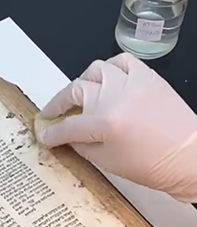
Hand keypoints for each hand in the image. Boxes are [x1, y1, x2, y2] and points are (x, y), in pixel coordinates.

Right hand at [34, 53, 196, 201]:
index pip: (67, 126)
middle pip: (75, 92)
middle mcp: (116, 96)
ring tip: (78, 96)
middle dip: (58, 105)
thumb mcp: (106, 162)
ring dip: (81, 83)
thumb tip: (65, 137)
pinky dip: (109, 69)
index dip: (51, 133)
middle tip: (53, 115)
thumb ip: (81, 145)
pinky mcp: (147, 77)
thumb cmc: (152, 164)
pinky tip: (105, 81)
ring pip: (95, 70)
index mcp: (105, 122)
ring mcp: (132, 83)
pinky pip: (121, 62)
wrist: (186, 156)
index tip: (44, 136)